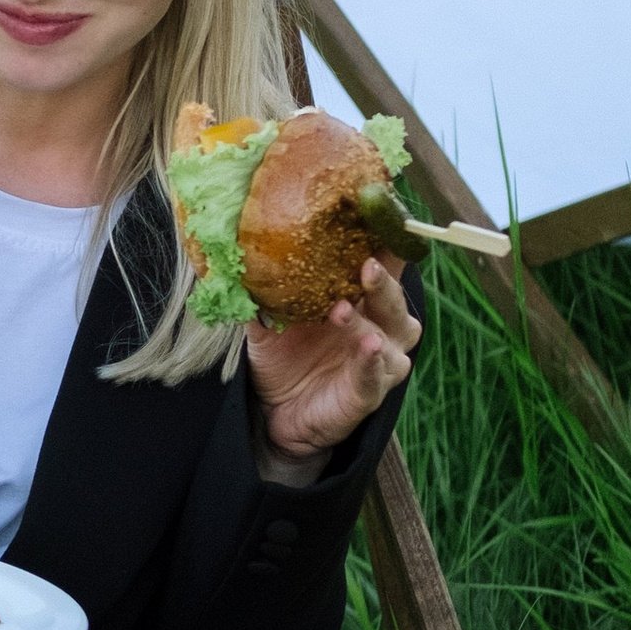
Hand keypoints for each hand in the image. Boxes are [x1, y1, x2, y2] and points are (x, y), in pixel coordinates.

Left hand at [245, 255, 420, 465]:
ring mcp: (380, 361)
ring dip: (367, 321)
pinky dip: (371, 362)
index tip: (374, 217)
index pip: (383, 264)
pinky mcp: (370, 392)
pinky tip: (368, 348)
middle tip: (365, 264)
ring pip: (390, 336)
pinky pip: (375, 376)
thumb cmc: (284, 357)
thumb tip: (237, 255)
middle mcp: (381, 327)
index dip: (383, 243)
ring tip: (342, 310)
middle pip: (392, 298)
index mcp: (362, 300)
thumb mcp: (268, 321)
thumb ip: (261, 292)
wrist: (275, 412)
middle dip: (382, 280)